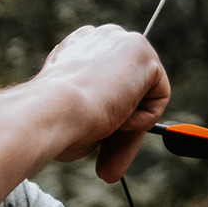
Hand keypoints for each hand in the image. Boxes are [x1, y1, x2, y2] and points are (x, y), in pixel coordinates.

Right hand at [35, 25, 170, 180]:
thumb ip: (96, 121)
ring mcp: (121, 41)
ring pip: (144, 95)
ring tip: (103, 134)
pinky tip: (117, 115)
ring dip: (129, 126)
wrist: (49, 113)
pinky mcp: (142, 52)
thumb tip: (111, 153)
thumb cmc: (50, 124)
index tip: (99, 144)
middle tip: (108, 168)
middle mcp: (99, 38)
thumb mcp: (74, 121)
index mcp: (76, 49)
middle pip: (130, 87)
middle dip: (124, 128)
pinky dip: (142, 119)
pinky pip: (159, 96)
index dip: (109, 115)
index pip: (108, 80)